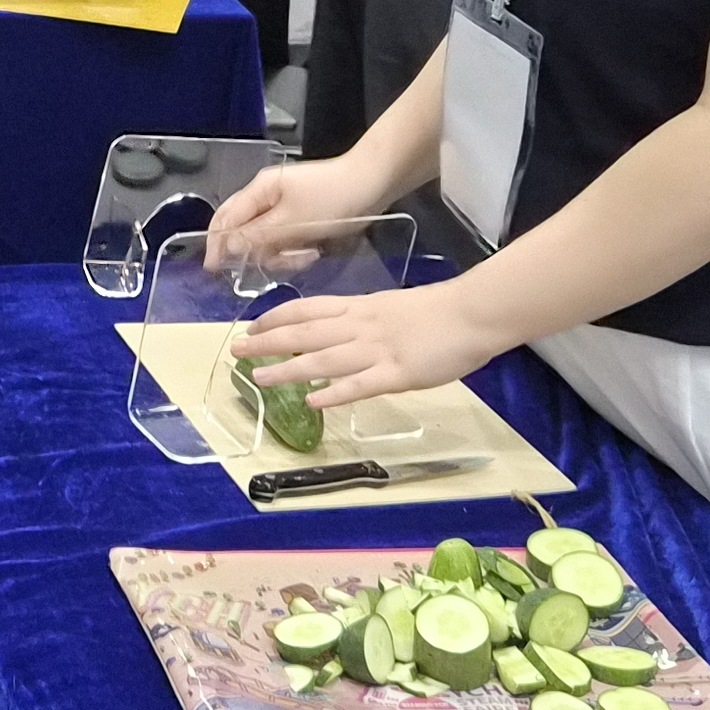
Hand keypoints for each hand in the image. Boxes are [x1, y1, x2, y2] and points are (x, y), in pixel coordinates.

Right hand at [207, 153, 389, 269]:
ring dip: (281, 253)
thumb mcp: (293, 221)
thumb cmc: (333, 198)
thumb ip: (257, 235)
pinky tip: (312, 252)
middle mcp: (267, 196)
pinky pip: (286, 238)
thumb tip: (228, 247)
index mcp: (260, 190)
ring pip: (267, 239)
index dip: (217, 244)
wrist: (373, 182)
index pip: (226, 218)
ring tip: (304, 256)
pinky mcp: (302, 216)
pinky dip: (294, 249)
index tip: (213, 270)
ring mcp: (285, 206)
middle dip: (256, 252)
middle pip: (244, 230)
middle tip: (276, 265)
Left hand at [230, 273, 505, 414]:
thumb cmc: (438, 311)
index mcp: (361, 309)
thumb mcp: (391, 307)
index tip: (252, 326)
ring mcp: (378, 350)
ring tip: (260, 378)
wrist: (472, 313)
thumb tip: (341, 331)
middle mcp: (361, 327)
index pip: (309, 309)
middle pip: (306, 333)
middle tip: (238, 351)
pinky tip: (313, 402)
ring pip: (324, 359)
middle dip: (268, 342)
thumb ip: (365, 320)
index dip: (277, 318)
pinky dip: (335, 393)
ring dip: (289, 369)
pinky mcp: (398, 373)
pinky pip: (360, 384)